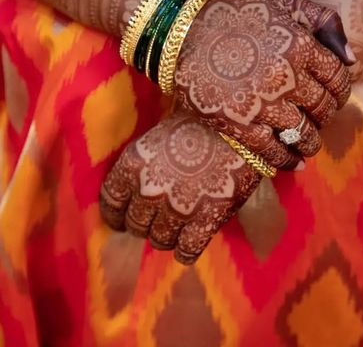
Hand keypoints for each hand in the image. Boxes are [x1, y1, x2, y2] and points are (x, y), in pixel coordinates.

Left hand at [100, 112, 260, 263]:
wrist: (237, 125)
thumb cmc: (196, 124)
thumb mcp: (156, 139)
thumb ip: (141, 168)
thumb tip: (135, 191)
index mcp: (132, 167)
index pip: (111, 203)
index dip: (115, 214)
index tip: (120, 219)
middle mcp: (149, 192)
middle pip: (135, 225)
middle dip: (143, 223)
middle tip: (156, 217)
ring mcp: (176, 210)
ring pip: (159, 241)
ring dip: (165, 235)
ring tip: (177, 225)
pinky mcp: (205, 223)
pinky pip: (186, 252)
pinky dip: (186, 250)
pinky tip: (191, 240)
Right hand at [174, 0, 353, 168]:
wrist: (183, 34)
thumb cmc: (236, 16)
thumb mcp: (283, 3)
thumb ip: (324, 21)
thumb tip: (351, 59)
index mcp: (301, 47)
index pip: (339, 79)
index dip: (340, 90)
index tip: (332, 95)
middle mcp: (287, 78)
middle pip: (323, 108)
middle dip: (325, 115)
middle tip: (318, 117)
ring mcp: (263, 104)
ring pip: (303, 134)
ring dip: (310, 143)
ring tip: (308, 144)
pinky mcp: (239, 124)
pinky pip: (273, 151)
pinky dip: (287, 161)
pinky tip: (292, 163)